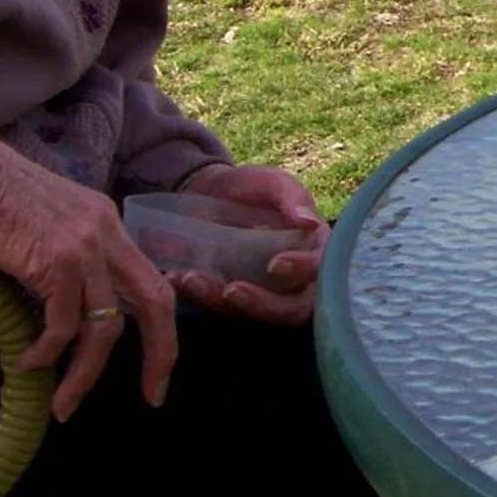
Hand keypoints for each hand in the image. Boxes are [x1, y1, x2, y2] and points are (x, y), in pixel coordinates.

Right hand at [0, 148, 176, 421]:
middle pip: (155, 301)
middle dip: (161, 354)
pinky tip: (27, 363)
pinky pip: (64, 324)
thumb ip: (62, 259)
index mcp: (106, 222)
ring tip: (63, 405)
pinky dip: (47, 352)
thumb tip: (60, 310)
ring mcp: (85, 244)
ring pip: (106, 325)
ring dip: (85, 374)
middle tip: (152, 396)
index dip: (161, 326)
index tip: (155, 368)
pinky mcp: (56, 259)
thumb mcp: (41, 224)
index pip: (150, 280)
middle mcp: (106, 230)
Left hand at [171, 161, 327, 325]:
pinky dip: (198, 295)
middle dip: (262, 304)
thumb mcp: (272, 182)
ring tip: (191, 278)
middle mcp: (294, 278)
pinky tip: (176, 277)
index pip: (319, 269)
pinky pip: (220, 307)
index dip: (301, 271)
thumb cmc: (250, 186)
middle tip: (231, 290)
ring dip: (222, 302)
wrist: (209, 190)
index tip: (274, 264)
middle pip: (292, 309)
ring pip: (253, 314)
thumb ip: (292, 197)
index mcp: (312, 248)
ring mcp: (261, 292)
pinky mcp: (231, 299)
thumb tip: (310, 222)